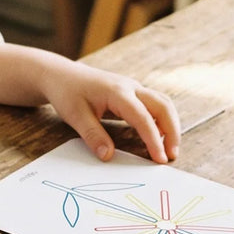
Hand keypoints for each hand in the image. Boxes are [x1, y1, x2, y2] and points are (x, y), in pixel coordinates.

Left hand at [41, 57, 180, 164]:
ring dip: (170, 125)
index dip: (153, 139)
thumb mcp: (75, 116)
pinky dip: (161, 120)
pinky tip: (158, 136)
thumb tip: (108, 156)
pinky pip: (154, 105)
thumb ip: (93, 136)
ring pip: (162, 103)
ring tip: (169, 149)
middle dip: (172, 131)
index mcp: (117, 92)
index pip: (143, 117)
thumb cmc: (67, 92)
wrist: (61, 74)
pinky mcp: (132, 93)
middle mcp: (130, 87)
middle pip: (163, 106)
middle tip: (172, 155)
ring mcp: (133, 88)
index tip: (160, 159)